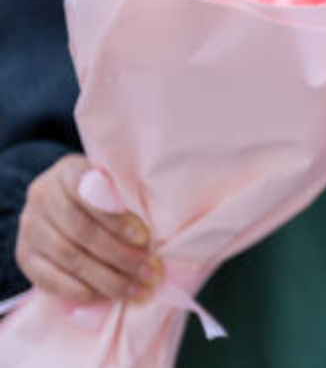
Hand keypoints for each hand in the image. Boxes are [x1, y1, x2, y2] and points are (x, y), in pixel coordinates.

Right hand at [15, 155, 159, 303]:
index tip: (144, 238)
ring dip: (108, 280)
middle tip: (152, 273)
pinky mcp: (25, 256)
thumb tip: (157, 236)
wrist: (63, 205)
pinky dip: (82, 292)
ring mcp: (30, 227)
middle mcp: (43, 196)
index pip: (88, 192)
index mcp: (68, 172)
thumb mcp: (116, 185)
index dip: (116, 218)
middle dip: (122, 256)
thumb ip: (128, 198)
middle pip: (82, 231)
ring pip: (69, 258)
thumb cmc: (105, 195)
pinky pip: (50, 280)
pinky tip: (107, 297)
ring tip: (139, 291)